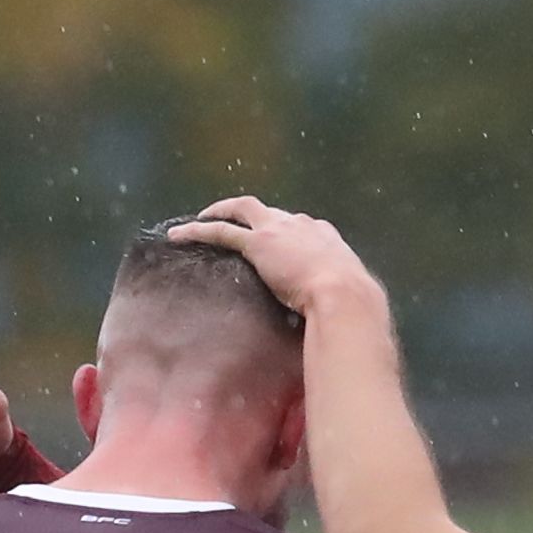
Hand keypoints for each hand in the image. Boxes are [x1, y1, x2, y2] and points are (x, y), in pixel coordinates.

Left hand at [163, 195, 380, 319]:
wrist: (345, 296)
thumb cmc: (353, 304)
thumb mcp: (350, 295)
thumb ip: (339, 300)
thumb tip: (342, 321)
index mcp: (326, 237)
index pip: (302, 226)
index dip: (286, 232)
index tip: (277, 243)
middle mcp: (302, 225)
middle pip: (270, 212)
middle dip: (251, 214)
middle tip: (233, 221)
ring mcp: (279, 230)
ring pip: (242, 210)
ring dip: (220, 212)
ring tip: (199, 220)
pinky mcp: (258, 243)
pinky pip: (222, 231)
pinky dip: (198, 231)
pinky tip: (179, 236)